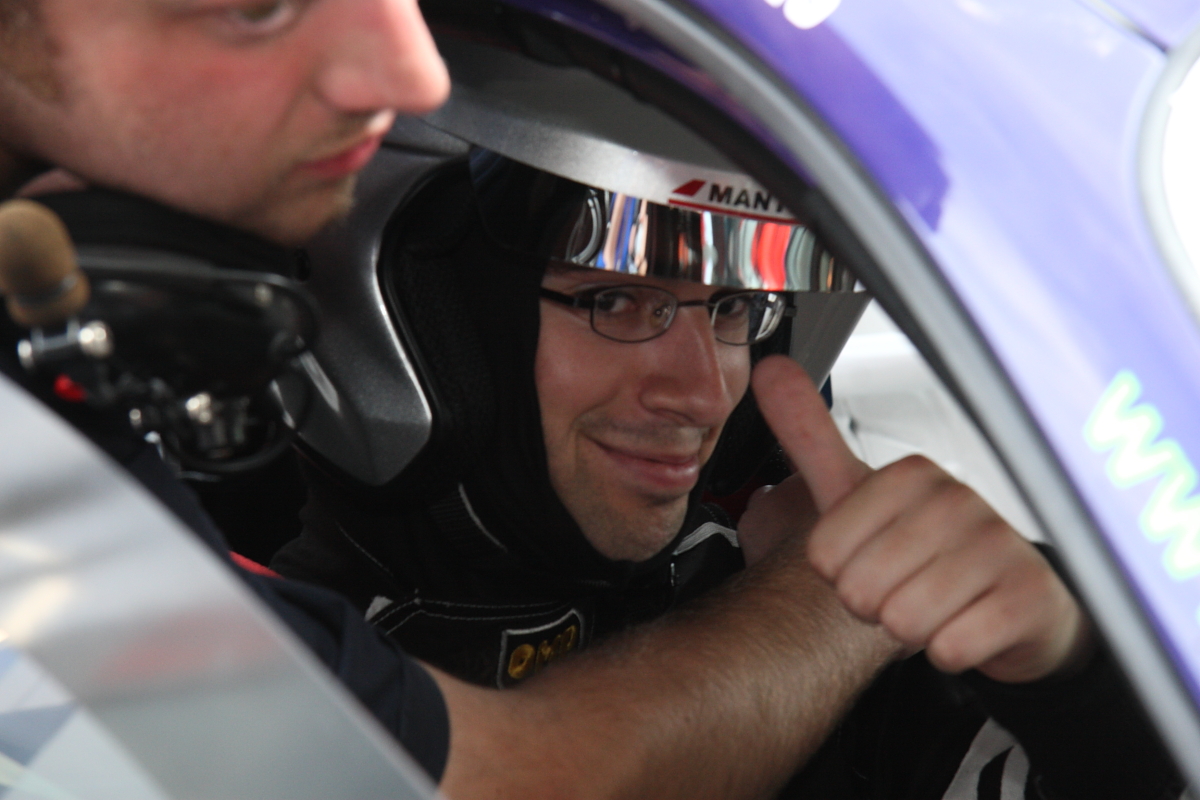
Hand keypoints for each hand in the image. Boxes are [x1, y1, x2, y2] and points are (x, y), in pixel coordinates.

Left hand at [751, 356, 1091, 682]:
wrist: (1013, 600)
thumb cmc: (928, 548)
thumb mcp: (858, 491)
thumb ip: (809, 434)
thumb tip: (767, 370)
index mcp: (910, 475)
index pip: (824, 553)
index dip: (837, 574)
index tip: (867, 560)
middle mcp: (958, 501)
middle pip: (861, 590)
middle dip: (872, 605)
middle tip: (900, 588)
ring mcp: (1000, 546)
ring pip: (905, 621)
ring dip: (909, 630)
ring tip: (932, 606)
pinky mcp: (1029, 596)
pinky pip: (951, 647)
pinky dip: (947, 651)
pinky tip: (965, 626)